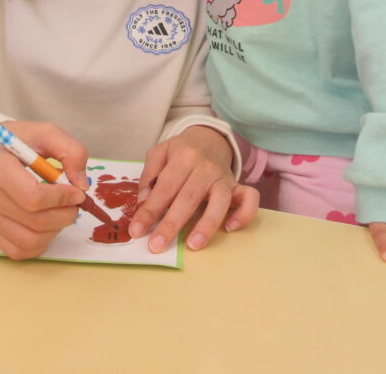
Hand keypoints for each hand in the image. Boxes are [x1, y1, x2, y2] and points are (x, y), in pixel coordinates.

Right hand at [0, 121, 87, 259]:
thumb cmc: (18, 142)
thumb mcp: (46, 133)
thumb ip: (71, 151)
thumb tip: (82, 186)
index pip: (33, 197)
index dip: (62, 198)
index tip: (76, 191)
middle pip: (36, 222)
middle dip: (65, 214)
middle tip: (73, 202)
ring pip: (31, 241)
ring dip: (55, 229)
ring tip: (59, 210)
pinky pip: (20, 251)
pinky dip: (41, 242)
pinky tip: (46, 223)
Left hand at [129, 126, 258, 252]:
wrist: (209, 138)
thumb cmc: (181, 151)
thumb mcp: (159, 153)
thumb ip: (149, 176)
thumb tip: (145, 204)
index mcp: (183, 156)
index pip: (164, 188)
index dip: (149, 211)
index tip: (136, 231)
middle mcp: (205, 167)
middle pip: (188, 198)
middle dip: (171, 224)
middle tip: (157, 246)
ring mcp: (224, 177)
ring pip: (220, 201)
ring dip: (207, 225)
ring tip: (193, 245)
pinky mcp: (238, 186)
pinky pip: (249, 199)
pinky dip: (244, 214)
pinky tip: (230, 228)